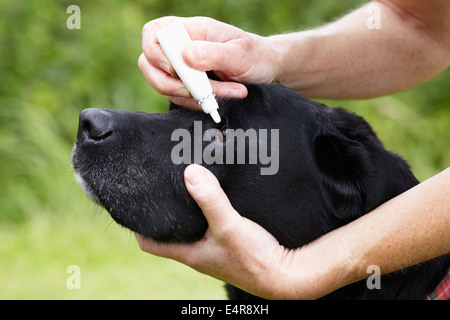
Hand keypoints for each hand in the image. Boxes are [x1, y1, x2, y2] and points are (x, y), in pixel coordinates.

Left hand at [135, 164, 296, 298]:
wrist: (285, 274)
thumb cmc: (255, 259)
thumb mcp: (229, 226)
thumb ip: (210, 200)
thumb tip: (190, 172)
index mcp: (189, 254)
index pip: (150, 244)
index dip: (140, 226)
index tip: (138, 203)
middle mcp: (198, 253)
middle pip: (170, 233)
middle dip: (165, 212)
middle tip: (163, 186)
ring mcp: (214, 249)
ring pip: (192, 227)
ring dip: (188, 210)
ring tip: (187, 185)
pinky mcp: (230, 244)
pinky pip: (211, 225)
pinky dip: (208, 211)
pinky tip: (216, 195)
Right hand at [138, 16, 278, 108]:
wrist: (266, 68)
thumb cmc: (255, 56)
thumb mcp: (240, 54)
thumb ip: (213, 54)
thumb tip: (185, 56)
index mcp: (191, 30)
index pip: (154, 33)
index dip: (155, 53)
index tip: (175, 70)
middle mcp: (181, 46)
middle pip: (149, 63)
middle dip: (170, 83)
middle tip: (198, 91)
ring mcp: (182, 65)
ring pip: (163, 83)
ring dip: (188, 96)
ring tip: (219, 95)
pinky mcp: (186, 82)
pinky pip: (177, 96)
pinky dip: (194, 102)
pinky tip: (214, 101)